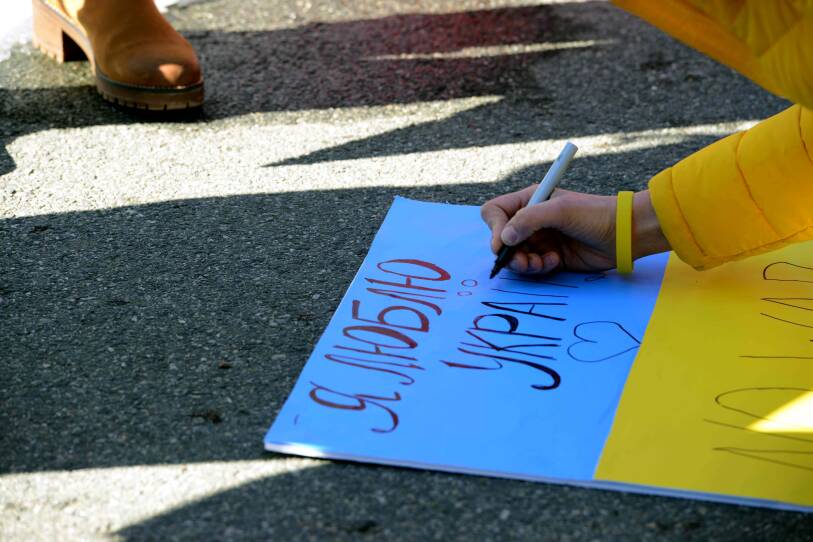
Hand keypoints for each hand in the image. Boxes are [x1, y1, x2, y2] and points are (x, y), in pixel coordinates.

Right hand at [480, 186, 669, 274]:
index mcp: (530, 200)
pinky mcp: (551, 257)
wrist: (624, 234)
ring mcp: (541, 240)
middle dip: (509, 253)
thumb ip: (528, 220)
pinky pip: (532, 267)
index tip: (503, 243)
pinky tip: (556, 262)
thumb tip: (503, 238)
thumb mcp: (560, 210)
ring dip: (523, 264)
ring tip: (540, 264)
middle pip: (502, 239)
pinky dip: (539, 268)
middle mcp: (531, 220)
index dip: (494, 228)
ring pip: (516, 256)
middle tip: (523, 262)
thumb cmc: (595, 214)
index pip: (496, 212)